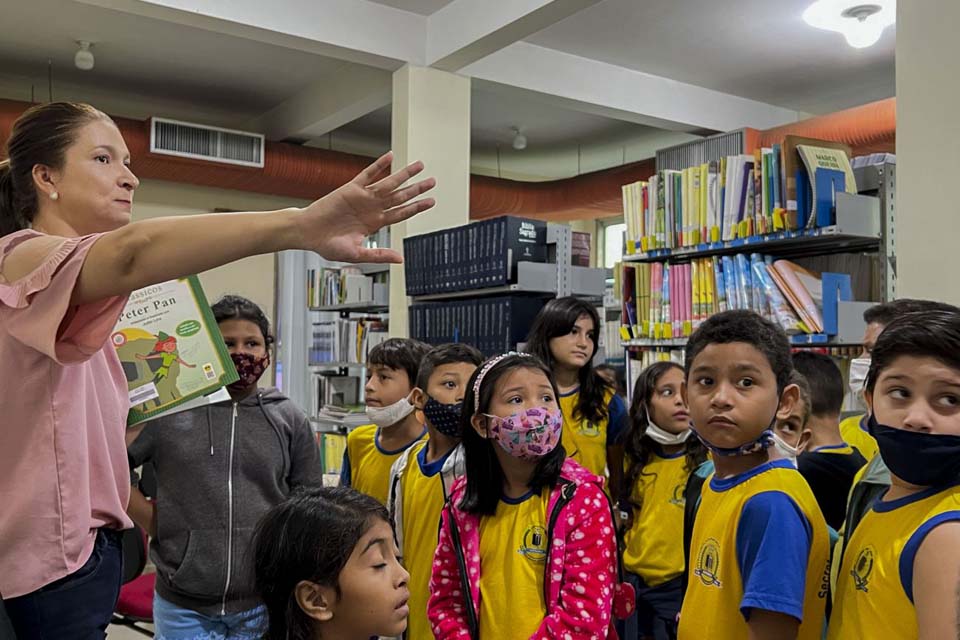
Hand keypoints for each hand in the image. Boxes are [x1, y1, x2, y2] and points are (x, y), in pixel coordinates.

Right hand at [298, 151, 435, 262]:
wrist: (307, 233)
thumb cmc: (328, 245)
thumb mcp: (357, 253)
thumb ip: (379, 254)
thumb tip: (400, 259)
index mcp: (375, 223)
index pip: (401, 213)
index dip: (416, 207)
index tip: (431, 202)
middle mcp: (372, 208)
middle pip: (400, 196)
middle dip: (417, 189)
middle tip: (433, 182)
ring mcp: (363, 197)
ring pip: (388, 183)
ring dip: (404, 174)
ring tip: (419, 166)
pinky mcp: (351, 189)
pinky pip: (368, 174)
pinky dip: (378, 165)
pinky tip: (390, 157)